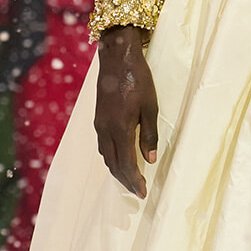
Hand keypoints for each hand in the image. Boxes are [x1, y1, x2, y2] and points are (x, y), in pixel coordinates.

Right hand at [94, 25, 157, 196]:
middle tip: (138, 192)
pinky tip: (119, 158)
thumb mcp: (151, 106)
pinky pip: (102, 146)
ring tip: (130, 180)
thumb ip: (150, 134)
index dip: (134, 180)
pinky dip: (111, 158)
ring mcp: (99, 124)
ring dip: (117, 171)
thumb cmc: (138, 79)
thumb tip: (151, 160)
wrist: (116, 57)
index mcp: (120, 127)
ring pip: (106, 156)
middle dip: (126, 181)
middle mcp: (106, 129)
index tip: (142, 193)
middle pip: (113, 164)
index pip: (126, 163)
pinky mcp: (98, 118)